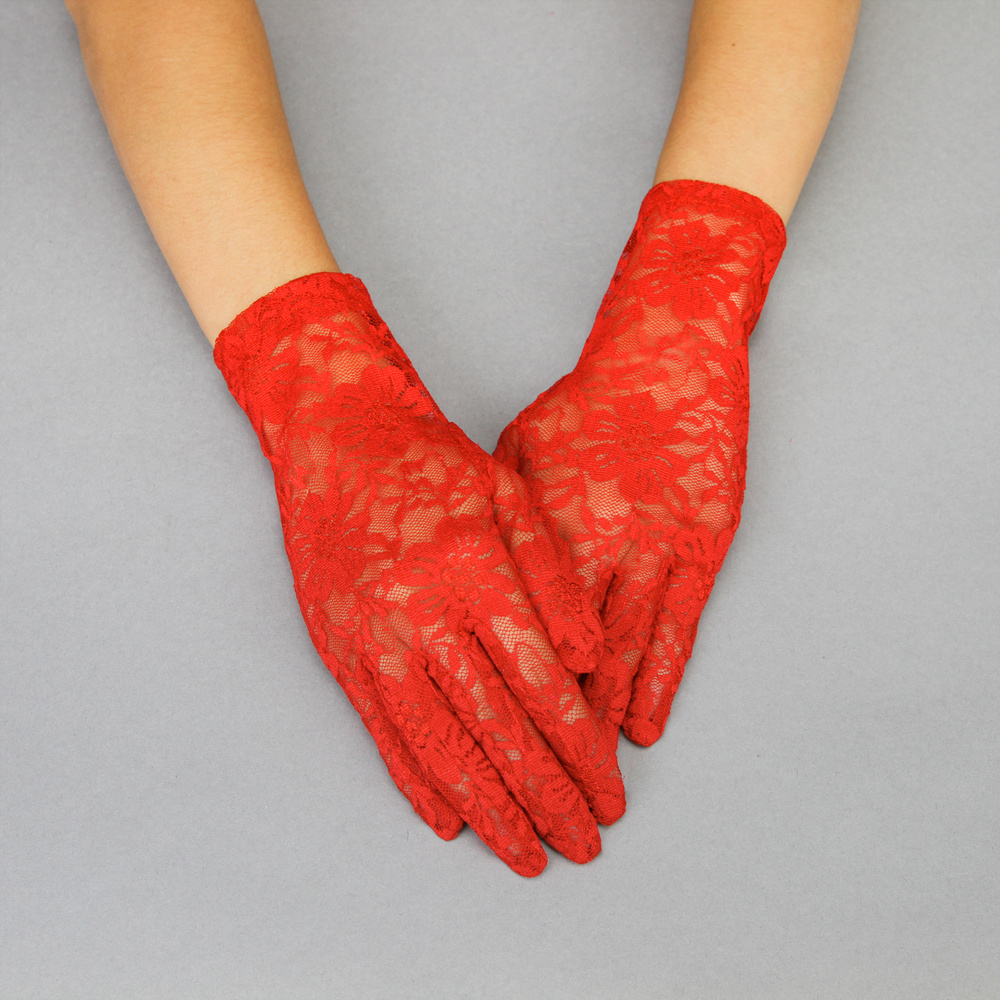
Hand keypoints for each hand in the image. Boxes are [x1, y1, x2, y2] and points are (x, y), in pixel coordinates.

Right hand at [215, 272, 623, 875]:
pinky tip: (449, 818)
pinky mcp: (339, 649)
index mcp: (475, 572)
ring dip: (488, 807)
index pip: (540, 686)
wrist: (338, 437)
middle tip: (582, 843)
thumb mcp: (510, 494)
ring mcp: (373, 637)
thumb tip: (591, 660)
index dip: (579, 750)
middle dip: (546, 796)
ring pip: (439, 744)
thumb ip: (554, 576)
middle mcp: (421, 613)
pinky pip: (383, 731)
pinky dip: (417, 782)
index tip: (609, 792)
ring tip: (525, 851)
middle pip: (495, 730)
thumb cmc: (432, 462)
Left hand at [495, 180, 785, 745]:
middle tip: (533, 784)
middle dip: (550, 725)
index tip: (482, 738)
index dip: (501, 685)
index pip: (516, 626)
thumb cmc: (585, 404)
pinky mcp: (704, 545)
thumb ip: (496, 525)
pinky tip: (646, 725)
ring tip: (584, 777)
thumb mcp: (517, 454)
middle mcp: (599, 542)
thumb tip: (465, 588)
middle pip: (567, 653)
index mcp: (546, 524)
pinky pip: (681, 627)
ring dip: (604, 720)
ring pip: (624, 651)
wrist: (667, 355)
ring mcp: (656, 546)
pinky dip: (662, 681)